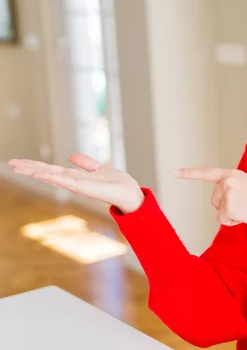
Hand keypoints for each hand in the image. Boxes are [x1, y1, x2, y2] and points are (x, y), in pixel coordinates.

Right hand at [9, 154, 144, 213]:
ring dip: (36, 172)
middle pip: (48, 173)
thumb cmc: (118, 184)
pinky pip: (66, 181)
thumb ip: (86, 163)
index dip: (36, 165)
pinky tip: (40, 173)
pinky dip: (53, 177)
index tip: (19, 162)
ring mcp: (78, 186)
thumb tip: (71, 155)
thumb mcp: (99, 168)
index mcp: (76, 177)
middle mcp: (74, 182)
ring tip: (19, 168)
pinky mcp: (85, 188)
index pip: (52, 170)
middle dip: (30, 168)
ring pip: (53, 177)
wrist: (131, 194)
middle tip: (11, 163)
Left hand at [174, 167, 246, 226]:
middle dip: (226, 207)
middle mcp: (228, 181)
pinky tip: (246, 215)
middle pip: (214, 200)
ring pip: (219, 211)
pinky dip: (233, 222)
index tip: (175, 173)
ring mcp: (227, 192)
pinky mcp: (228, 206)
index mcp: (233, 174)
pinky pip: (223, 220)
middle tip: (246, 205)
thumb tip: (222, 207)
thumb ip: (232, 189)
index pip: (208, 173)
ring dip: (231, 215)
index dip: (190, 173)